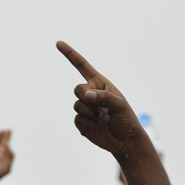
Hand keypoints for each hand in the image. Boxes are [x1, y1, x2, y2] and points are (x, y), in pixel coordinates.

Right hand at [58, 41, 147, 156]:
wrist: (125, 140)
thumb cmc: (126, 119)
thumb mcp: (120, 105)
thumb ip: (105, 97)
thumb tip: (88, 95)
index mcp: (100, 84)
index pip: (82, 67)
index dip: (70, 55)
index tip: (58, 43)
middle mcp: (91, 94)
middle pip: (77, 89)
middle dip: (86, 97)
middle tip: (101, 107)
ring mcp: (85, 108)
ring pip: (77, 105)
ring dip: (90, 112)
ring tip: (103, 118)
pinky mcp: (81, 122)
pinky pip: (77, 119)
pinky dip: (88, 123)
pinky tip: (98, 126)